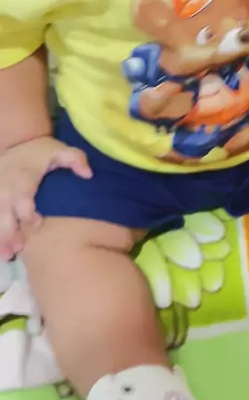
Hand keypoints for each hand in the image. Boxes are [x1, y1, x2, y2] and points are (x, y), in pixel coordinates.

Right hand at [0, 137, 91, 259]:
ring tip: (6, 255)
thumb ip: (75, 159)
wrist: (16, 143)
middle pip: (4, 213)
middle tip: (17, 249)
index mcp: (23, 177)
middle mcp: (6, 188)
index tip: (38, 223)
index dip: (28, 212)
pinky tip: (1, 251)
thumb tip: (89, 174)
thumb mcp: (59, 150)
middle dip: (9, 232)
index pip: (22, 197)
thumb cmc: (40, 152)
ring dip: (0, 237)